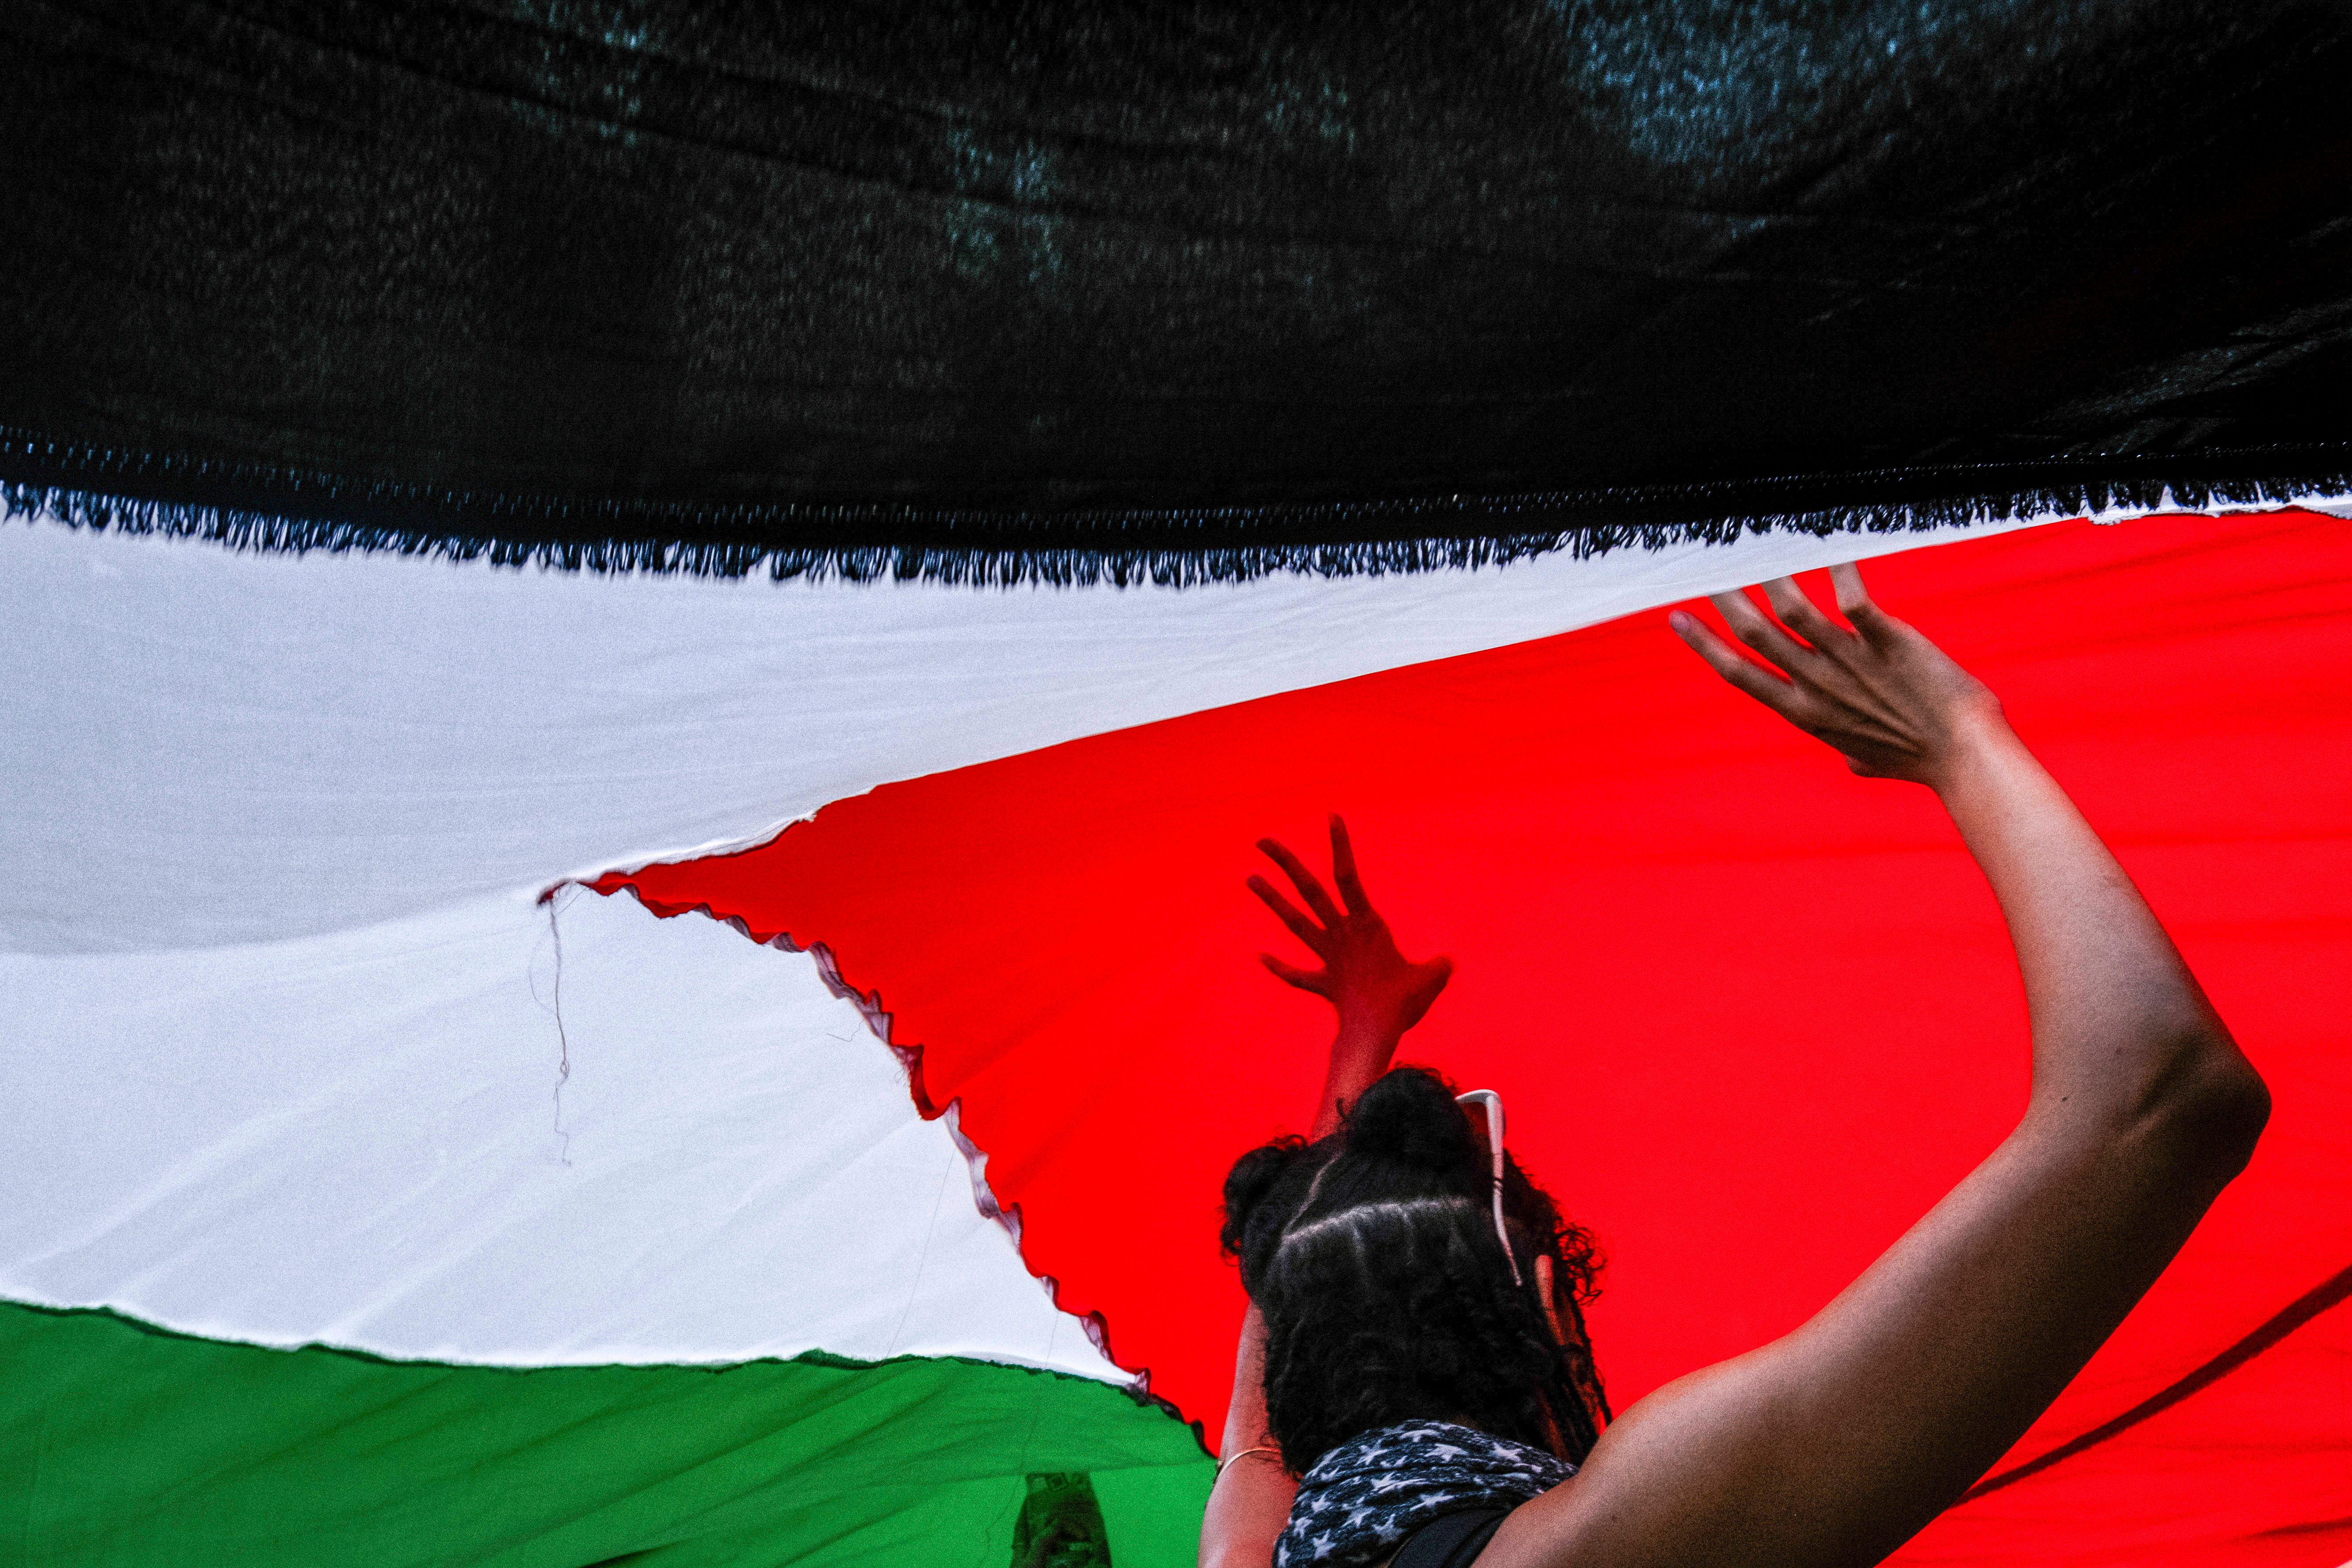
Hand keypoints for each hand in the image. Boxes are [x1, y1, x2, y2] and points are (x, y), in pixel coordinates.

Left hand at [1247, 815, 1452, 1039]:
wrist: (1372, 1034)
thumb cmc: (1403, 1002)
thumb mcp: (1431, 978)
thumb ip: (1436, 966)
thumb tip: (1445, 963)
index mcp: (1365, 924)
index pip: (1348, 876)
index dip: (1339, 845)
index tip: (1330, 816)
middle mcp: (1340, 935)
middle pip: (1309, 891)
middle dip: (1286, 863)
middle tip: (1262, 840)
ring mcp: (1327, 958)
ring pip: (1294, 922)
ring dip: (1272, 900)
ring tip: (1249, 878)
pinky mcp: (1322, 984)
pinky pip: (1296, 974)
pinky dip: (1279, 966)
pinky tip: (1259, 955)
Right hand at [1669, 561, 2005, 788]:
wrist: (1965, 758)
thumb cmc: (1918, 760)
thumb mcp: (1867, 760)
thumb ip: (1848, 751)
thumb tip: (1849, 759)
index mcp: (1805, 714)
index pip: (1738, 674)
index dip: (1704, 643)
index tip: (1677, 616)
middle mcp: (1819, 686)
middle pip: (1754, 635)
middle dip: (1724, 598)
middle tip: (1704, 565)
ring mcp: (1853, 663)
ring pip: (1794, 613)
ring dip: (1771, 577)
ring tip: (1759, 546)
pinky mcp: (1890, 642)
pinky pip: (1855, 600)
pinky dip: (1841, 570)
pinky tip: (1832, 544)